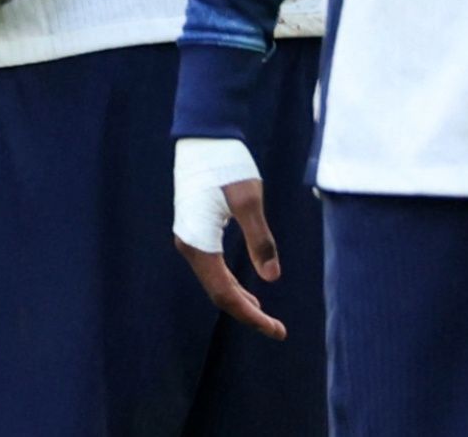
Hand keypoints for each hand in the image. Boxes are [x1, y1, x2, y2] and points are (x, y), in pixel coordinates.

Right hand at [172, 137, 287, 340]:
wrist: (203, 138)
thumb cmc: (226, 165)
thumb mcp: (248, 201)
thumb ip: (260, 240)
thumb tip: (272, 278)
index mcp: (198, 244)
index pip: (225, 294)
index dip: (252, 317)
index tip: (278, 330)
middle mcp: (189, 245)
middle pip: (218, 293)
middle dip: (247, 313)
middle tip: (277, 329)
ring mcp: (189, 238)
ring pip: (214, 281)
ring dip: (239, 300)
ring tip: (265, 315)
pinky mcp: (195, 229)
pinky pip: (212, 268)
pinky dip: (230, 283)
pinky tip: (247, 289)